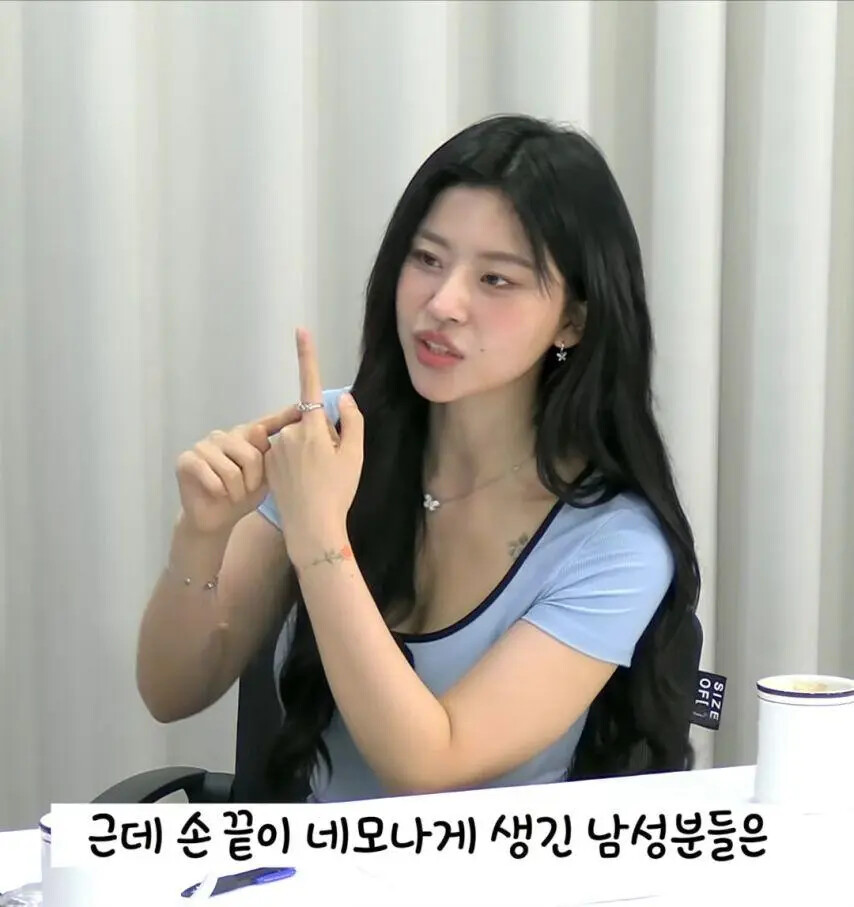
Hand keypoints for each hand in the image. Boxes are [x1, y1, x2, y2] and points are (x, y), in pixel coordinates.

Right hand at [174, 407, 303, 535]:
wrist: (215, 520)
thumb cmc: (243, 497)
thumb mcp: (265, 479)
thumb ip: (272, 458)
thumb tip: (267, 432)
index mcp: (245, 437)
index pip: (266, 423)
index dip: (283, 416)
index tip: (300, 409)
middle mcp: (224, 435)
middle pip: (251, 454)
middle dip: (254, 479)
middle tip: (248, 490)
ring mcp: (203, 445)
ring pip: (232, 470)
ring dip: (237, 490)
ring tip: (233, 494)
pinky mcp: (186, 460)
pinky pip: (213, 478)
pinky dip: (220, 492)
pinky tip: (217, 494)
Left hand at [265, 328, 363, 565]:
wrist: (311, 527)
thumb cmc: (338, 492)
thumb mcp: (354, 456)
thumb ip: (352, 422)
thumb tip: (342, 399)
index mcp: (313, 428)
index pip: (311, 384)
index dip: (307, 356)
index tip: (300, 331)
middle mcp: (290, 432)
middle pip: (310, 422)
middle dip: (321, 434)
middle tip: (332, 464)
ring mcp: (276, 448)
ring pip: (297, 439)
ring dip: (308, 450)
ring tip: (317, 477)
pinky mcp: (267, 463)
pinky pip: (285, 453)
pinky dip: (295, 463)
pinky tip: (303, 483)